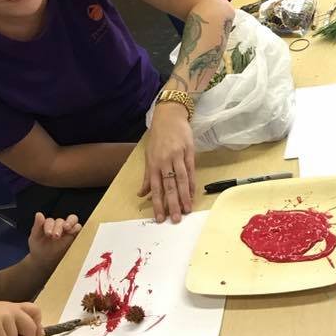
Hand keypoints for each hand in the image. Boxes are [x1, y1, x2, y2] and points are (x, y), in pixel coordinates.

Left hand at [27, 212, 80, 271]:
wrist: (45, 261)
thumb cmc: (39, 248)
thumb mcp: (35, 238)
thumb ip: (37, 226)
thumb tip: (38, 213)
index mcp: (49, 225)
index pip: (50, 221)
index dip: (49, 226)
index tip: (48, 234)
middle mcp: (59, 225)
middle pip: (61, 221)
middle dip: (58, 227)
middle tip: (55, 236)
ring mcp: (68, 230)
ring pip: (72, 220)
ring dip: (70, 222)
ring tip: (67, 228)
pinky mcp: (75, 235)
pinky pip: (78, 228)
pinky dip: (77, 227)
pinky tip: (74, 231)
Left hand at [139, 102, 195, 222]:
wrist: (169, 116)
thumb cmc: (158, 137)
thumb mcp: (148, 155)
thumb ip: (147, 176)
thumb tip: (142, 194)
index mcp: (153, 164)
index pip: (155, 188)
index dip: (158, 203)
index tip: (160, 218)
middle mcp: (165, 161)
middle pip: (169, 186)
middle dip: (172, 204)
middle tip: (176, 219)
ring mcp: (177, 156)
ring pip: (181, 179)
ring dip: (184, 196)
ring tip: (187, 210)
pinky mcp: (189, 152)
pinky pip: (190, 170)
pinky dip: (192, 183)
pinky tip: (193, 194)